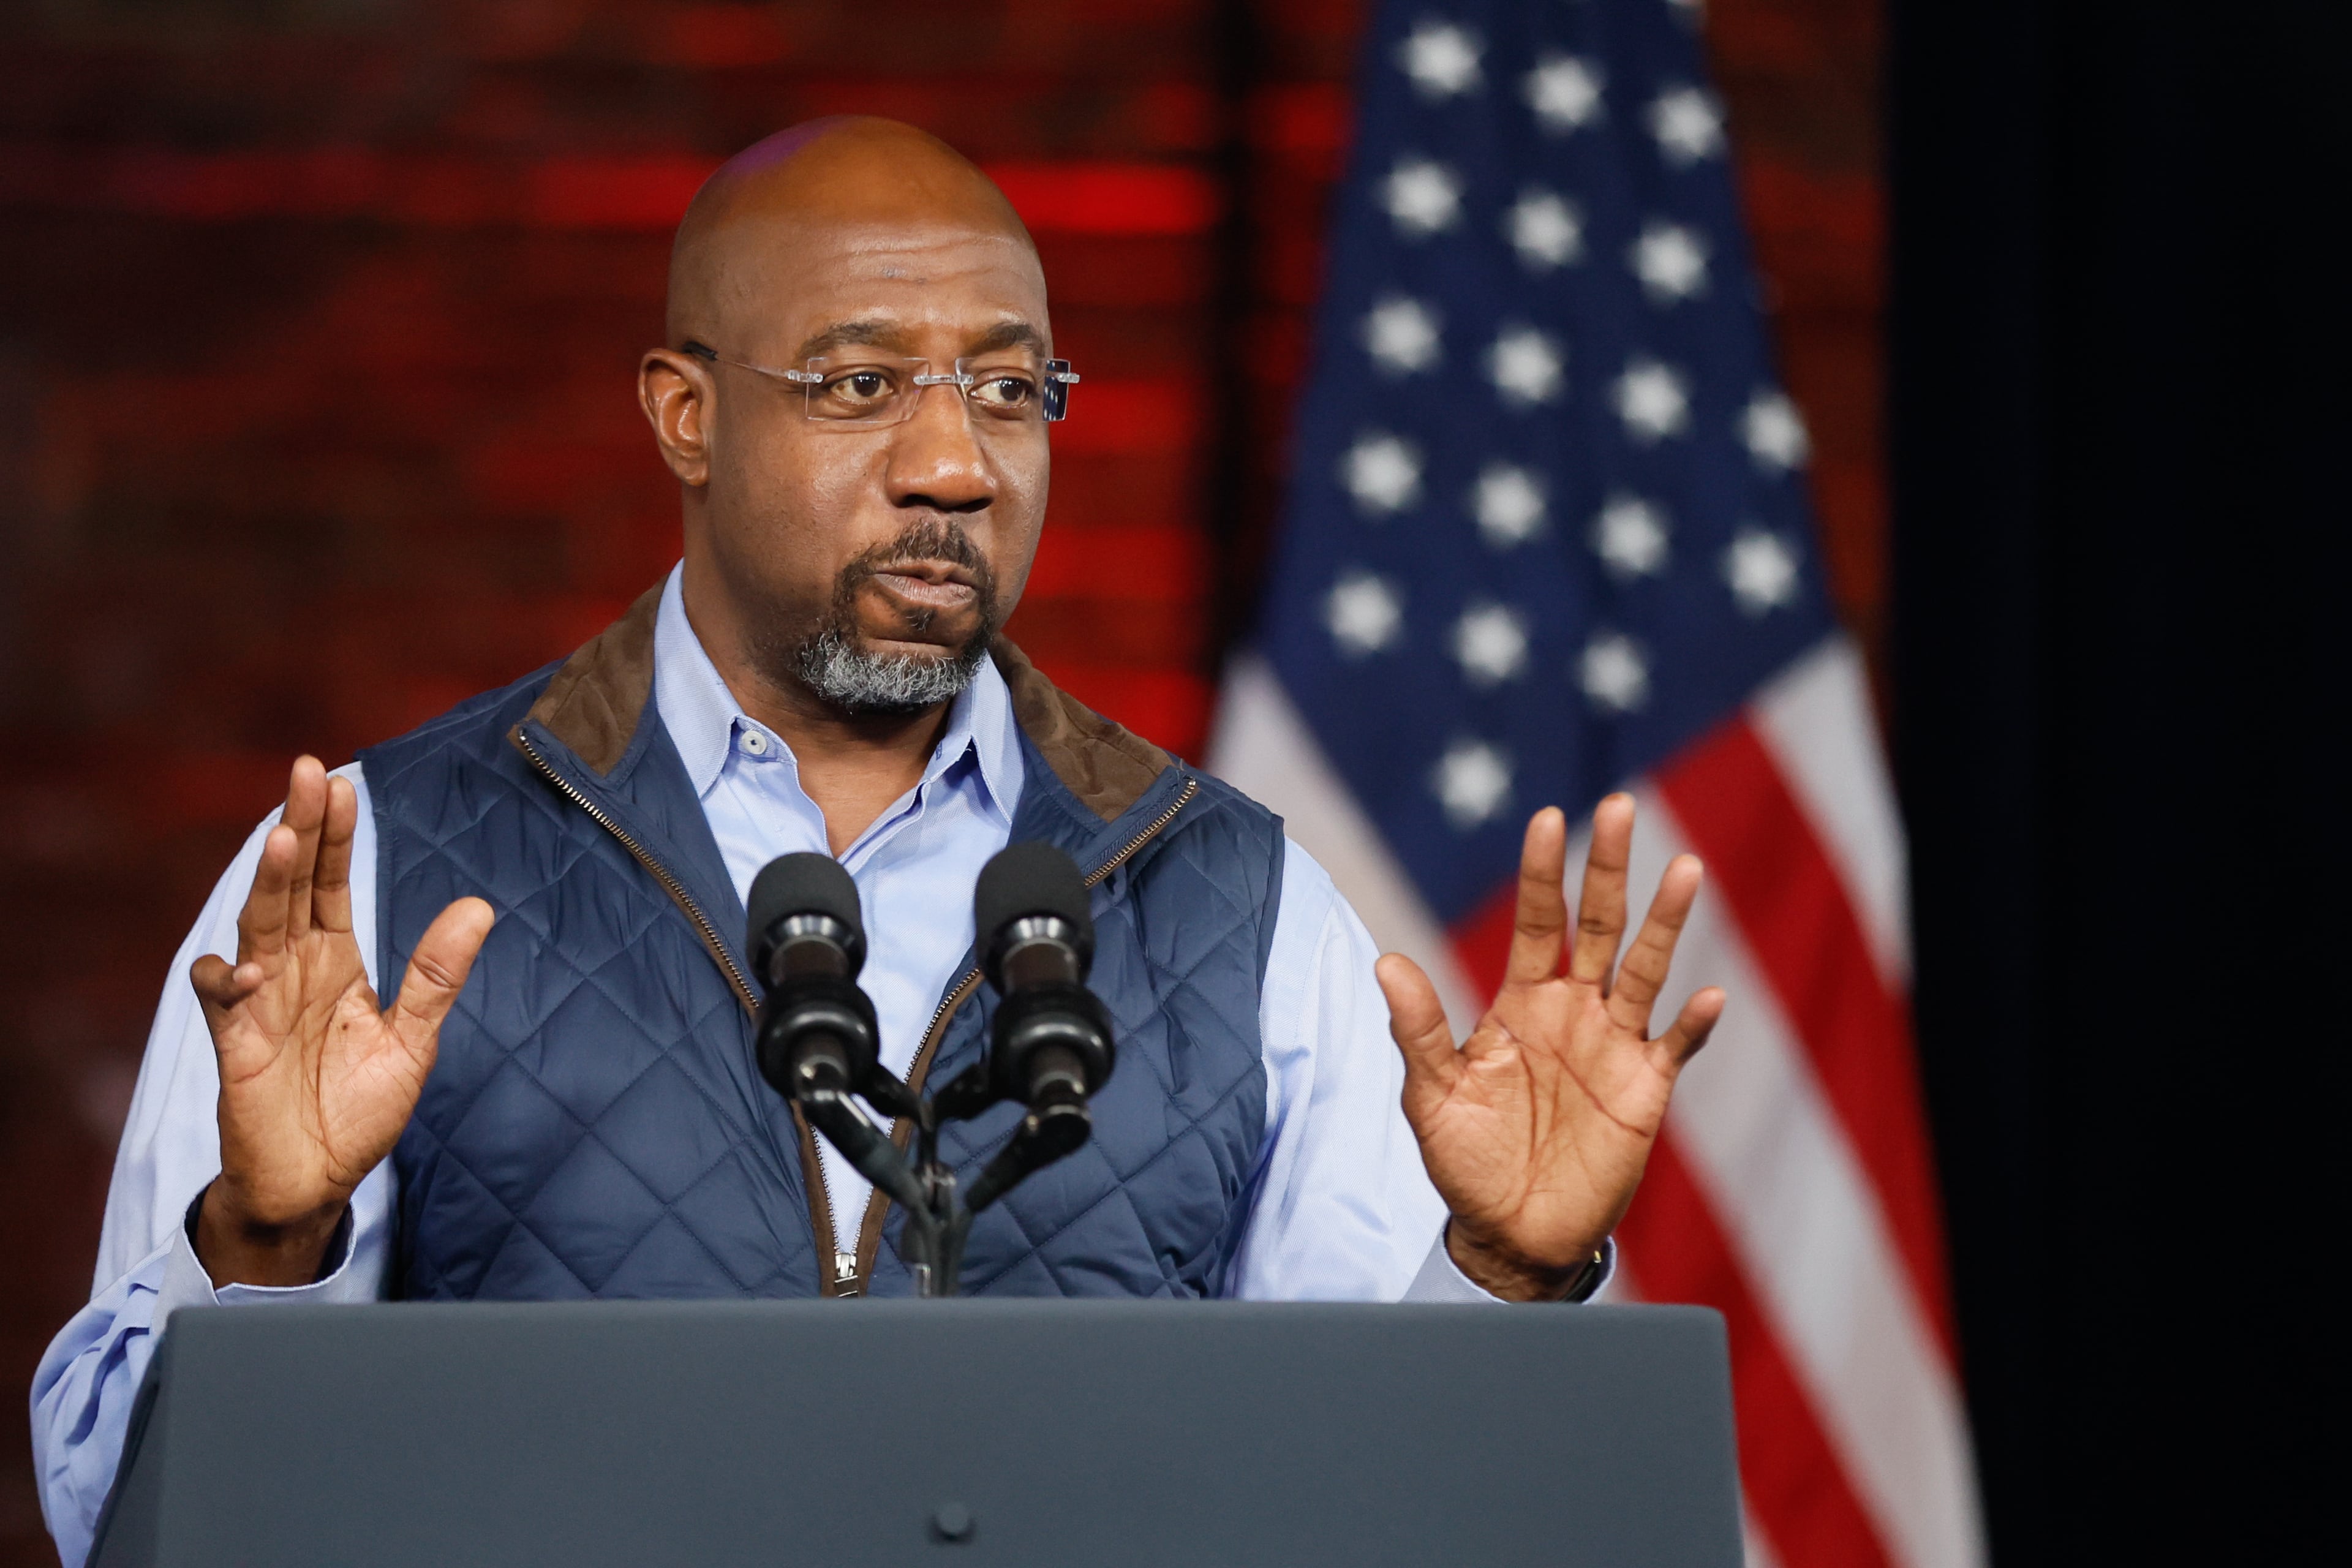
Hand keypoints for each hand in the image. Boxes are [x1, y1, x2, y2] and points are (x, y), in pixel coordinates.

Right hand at [189, 757, 492, 1286]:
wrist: (316, 1182)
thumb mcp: (412, 1040)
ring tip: (287, 840)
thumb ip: (436, 976)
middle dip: (301, 830)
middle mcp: (294, 971)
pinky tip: (252, 968)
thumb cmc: (358, 1109)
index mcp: (336, 962)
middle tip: (308, 773)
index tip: (341, 783)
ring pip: (258, 927)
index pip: (331, 885)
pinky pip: (221, 1000)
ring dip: (269, 884)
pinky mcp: (237, 1046)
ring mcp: (261, 1004)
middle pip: (293, 887)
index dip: (335, 835)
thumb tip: (479, 906)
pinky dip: (230, 979)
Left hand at [1377, 794, 1724, 1300]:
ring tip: (1685, 868)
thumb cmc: (1466, 1161)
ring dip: (1665, 922)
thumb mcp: (1431, 1096)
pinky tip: (1708, 996)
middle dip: (1609, 867)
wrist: (1510, 1234)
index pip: (1537, 920)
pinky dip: (1692, 1023)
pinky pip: (1675, 1046)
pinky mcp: (1645, 1090)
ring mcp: (1614, 1046)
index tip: (1548, 818)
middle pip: (1599, 924)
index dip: (1542, 872)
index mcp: (1521, 1001)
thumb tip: (1387, 962)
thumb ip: (1417, 1030)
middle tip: (1619, 806)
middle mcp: (1573, 1010)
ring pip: (1646, 969)